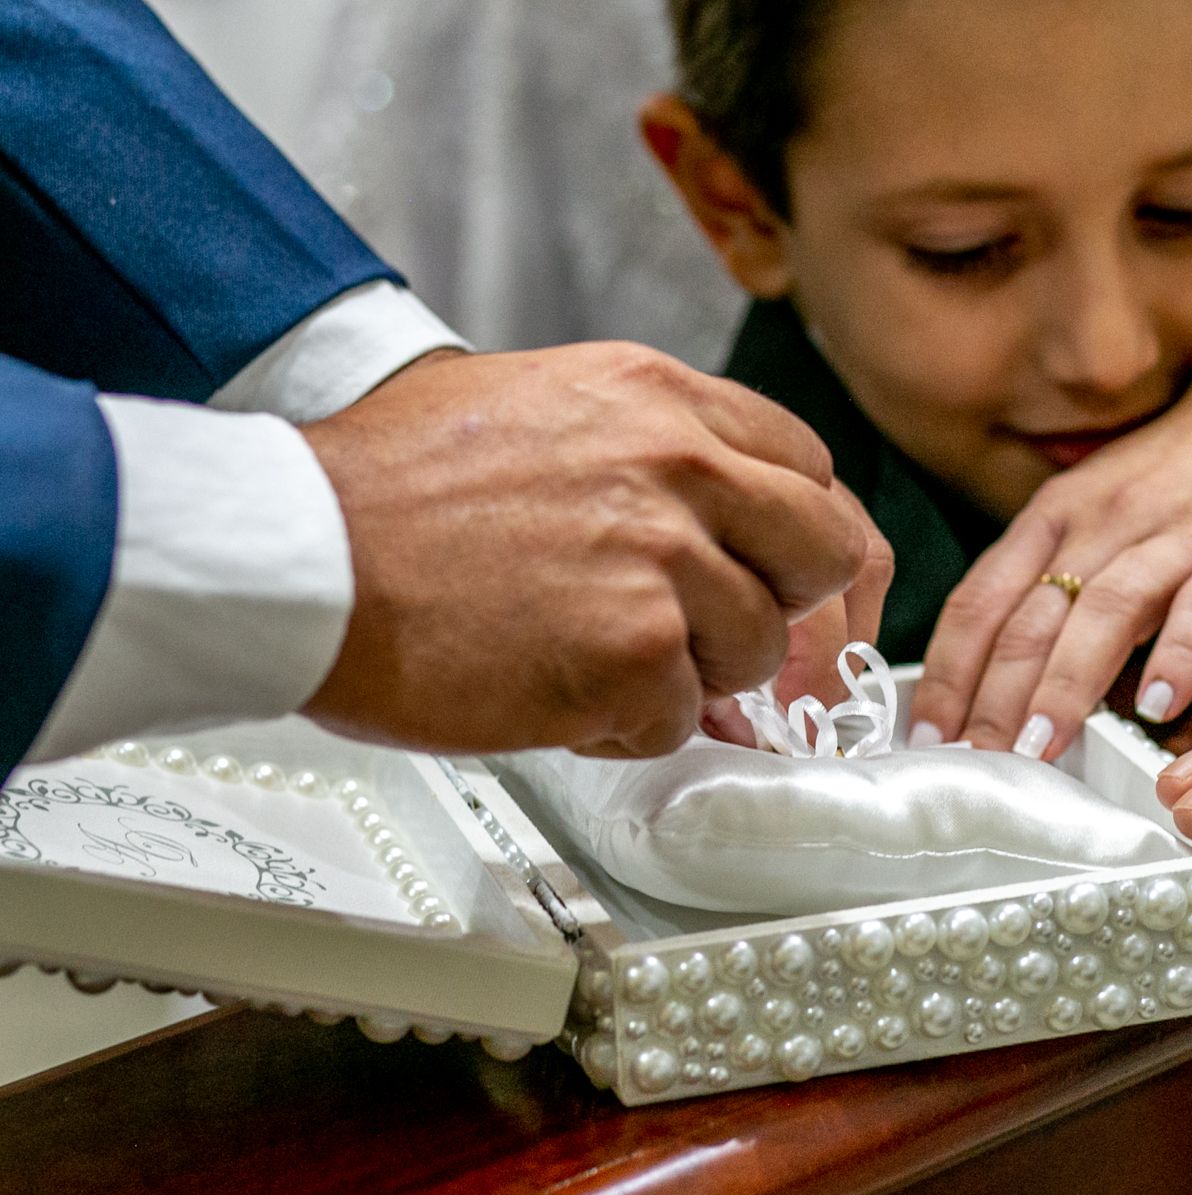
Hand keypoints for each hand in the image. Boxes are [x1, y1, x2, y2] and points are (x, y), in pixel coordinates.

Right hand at [301, 343, 878, 756]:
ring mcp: (665, 560)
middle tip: (719, 639)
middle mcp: (680, 466)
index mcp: (660, 399)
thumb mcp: (537, 407)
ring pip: (757, 648)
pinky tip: (552, 692)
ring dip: (687, 676)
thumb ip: (646, 451)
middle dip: (781, 606)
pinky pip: (679, 718)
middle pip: (823, 551)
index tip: (777, 577)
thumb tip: (715, 516)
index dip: (797, 537)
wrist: (295, 551)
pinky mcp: (636, 651)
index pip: (808, 466)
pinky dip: (623, 726)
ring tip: (588, 656)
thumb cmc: (384, 492)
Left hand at [909, 359, 1191, 757]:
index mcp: (1059, 516)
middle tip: (971, 764)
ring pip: (1105, 611)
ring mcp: (1179, 534)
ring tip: (1039, 748)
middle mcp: (1106, 521)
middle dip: (992, 698)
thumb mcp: (1105, 513)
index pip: (981, 602)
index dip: (946, 674)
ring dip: (1065, 686)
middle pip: (1031, 616)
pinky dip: (1178, 656)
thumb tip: (1006, 680)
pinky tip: (1159, 707)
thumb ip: (1062, 582)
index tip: (923, 738)